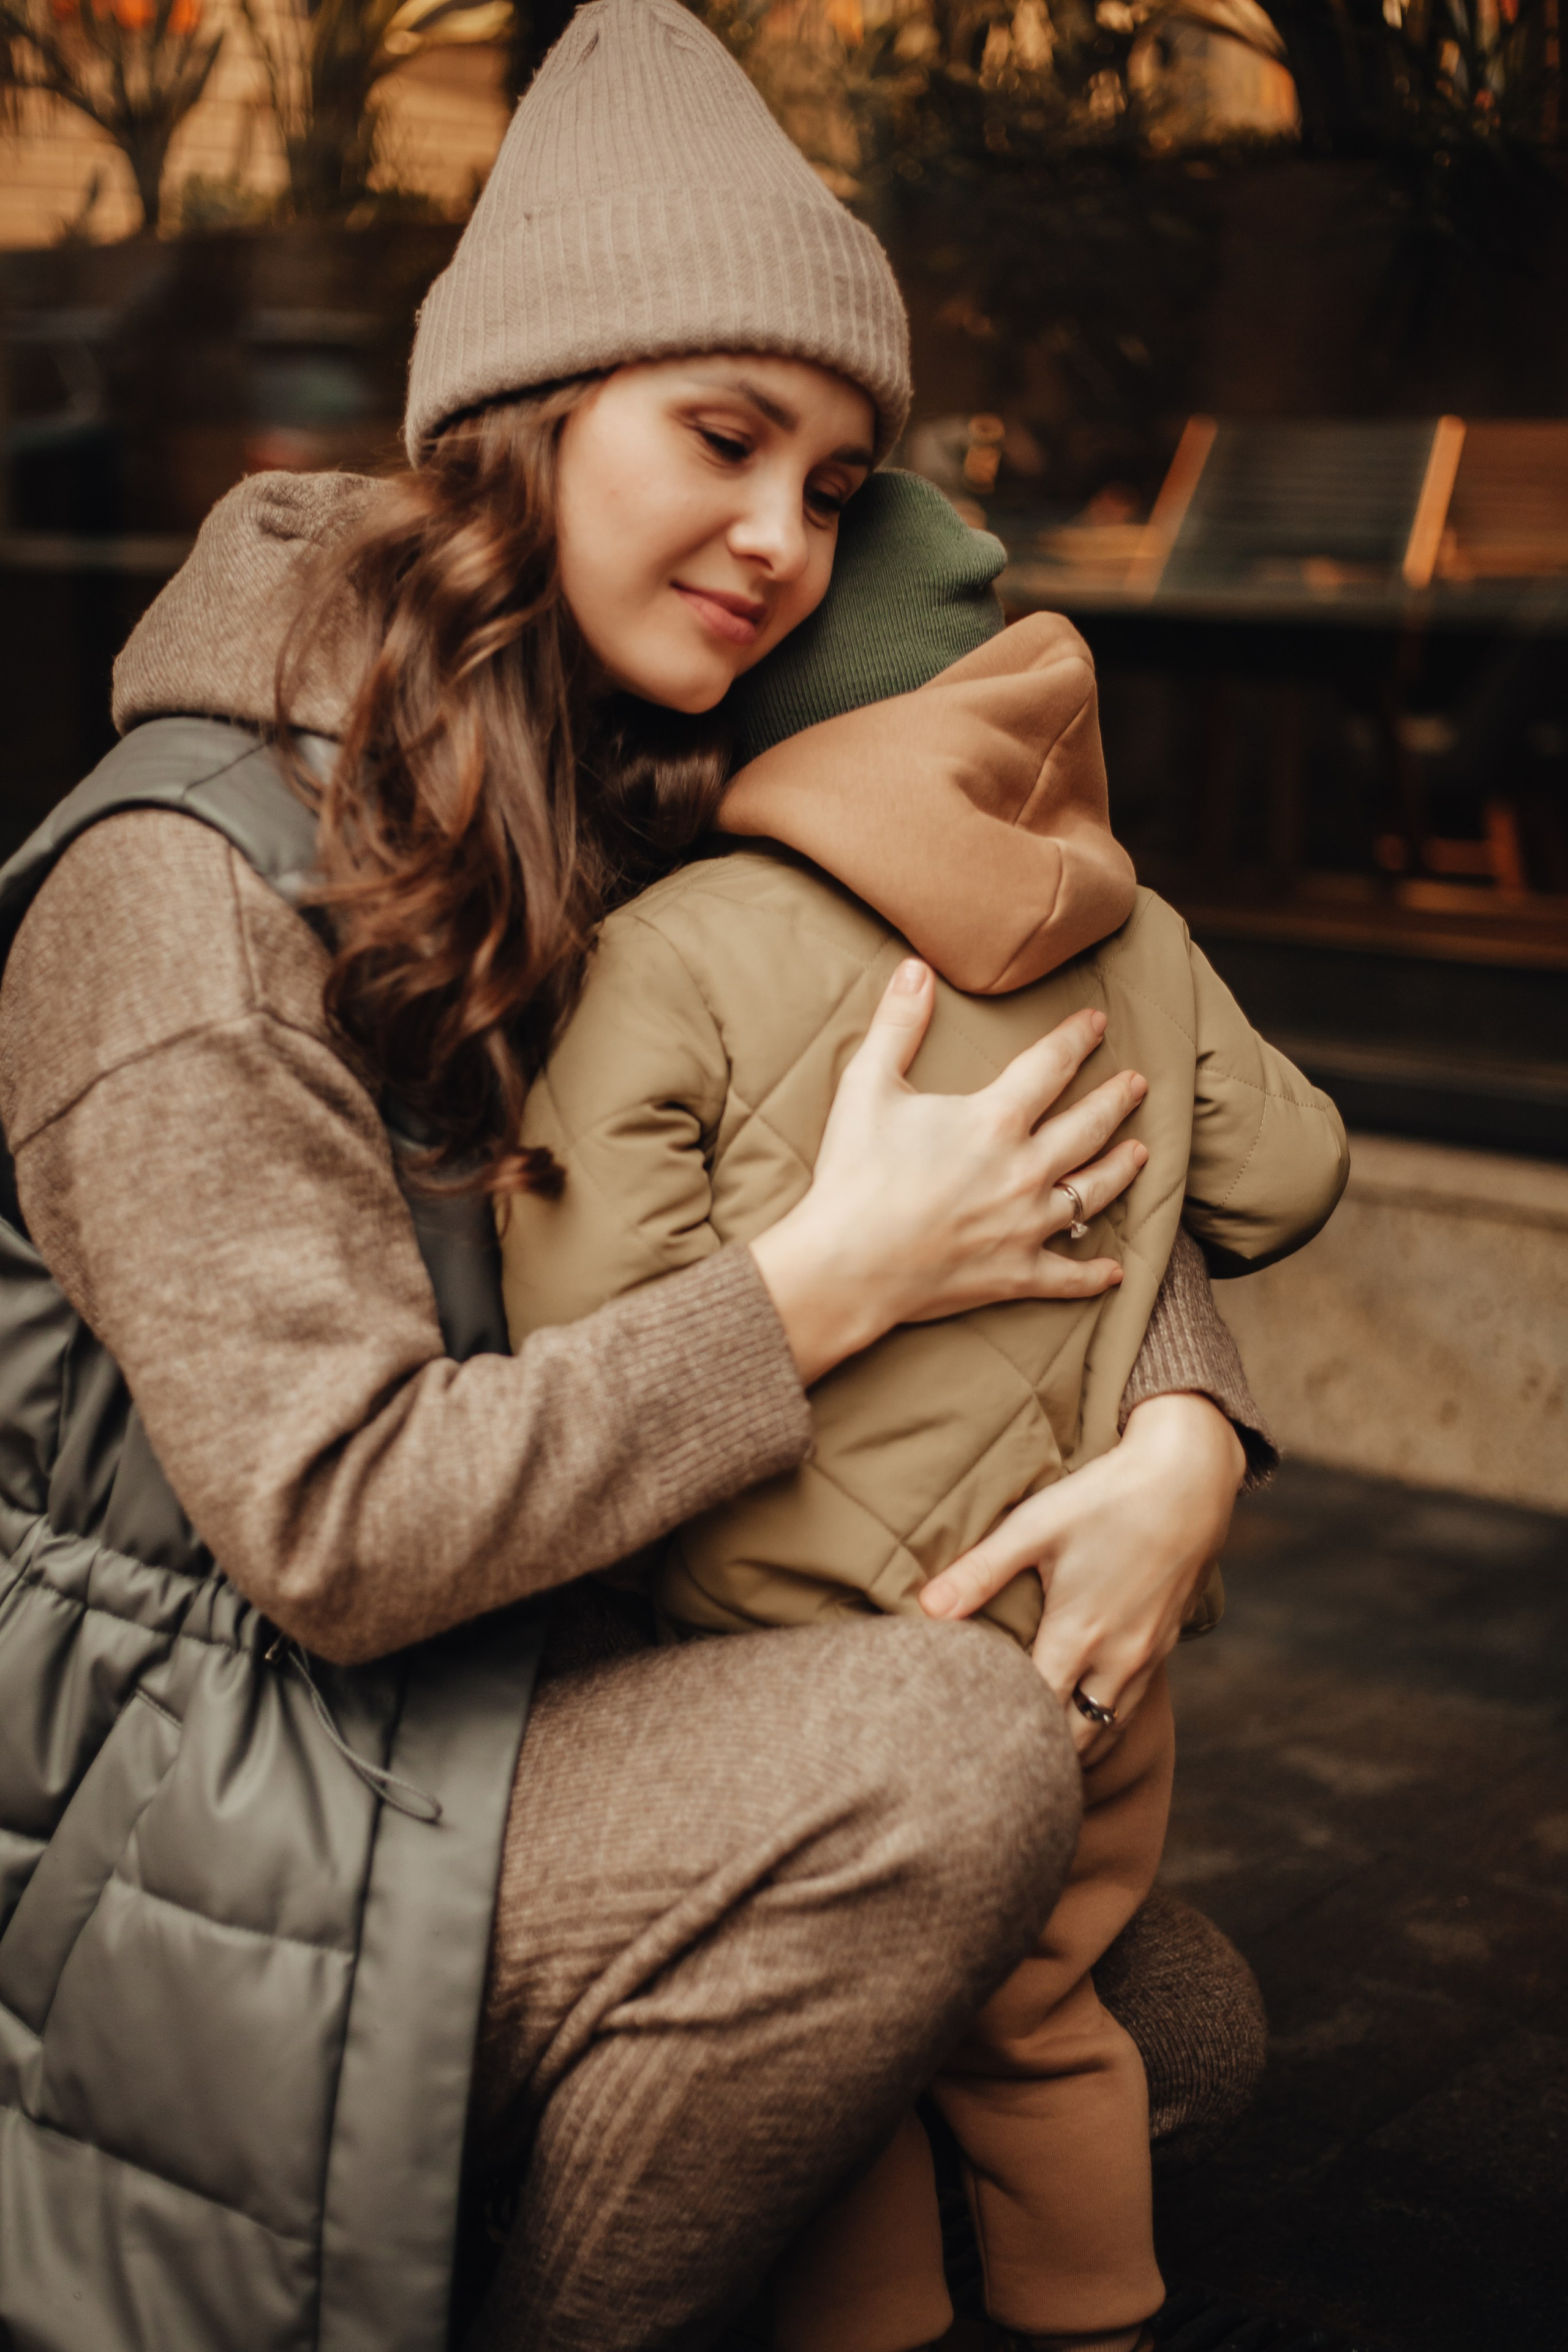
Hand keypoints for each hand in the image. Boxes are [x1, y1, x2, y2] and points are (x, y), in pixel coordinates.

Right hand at [750, 959, 1146, 1384]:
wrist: (846, 1265)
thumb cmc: (854, 1175)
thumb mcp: (867, 1086)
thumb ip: (897, 1024)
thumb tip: (916, 968)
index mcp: (995, 1120)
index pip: (1051, 1066)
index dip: (1076, 1039)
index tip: (1097, 1023)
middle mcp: (1025, 1170)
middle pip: (1087, 1127)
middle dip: (1115, 1101)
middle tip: (1137, 1085)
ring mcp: (1026, 1225)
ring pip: (1092, 1194)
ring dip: (1120, 1170)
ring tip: (1139, 1153)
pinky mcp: (1015, 1274)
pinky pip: (1068, 1277)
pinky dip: (1093, 1274)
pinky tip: (1114, 1271)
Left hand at [920, 1393, 1245, 1754]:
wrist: (1190, 1478)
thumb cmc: (1105, 1498)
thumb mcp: (1034, 1527)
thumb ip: (979, 1572)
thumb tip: (925, 1609)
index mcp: (1077, 1637)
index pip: (1034, 1714)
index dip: (1001, 1732)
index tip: (967, 1743)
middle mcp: (1117, 1659)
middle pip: (1075, 1737)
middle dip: (1040, 1752)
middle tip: (997, 1759)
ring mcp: (1148, 1655)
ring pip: (1109, 1725)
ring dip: (1075, 1741)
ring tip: (1037, 1751)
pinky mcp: (1167, 1641)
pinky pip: (1133, 1701)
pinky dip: (1106, 1718)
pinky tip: (1083, 1708)